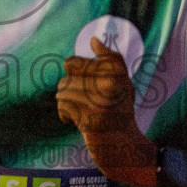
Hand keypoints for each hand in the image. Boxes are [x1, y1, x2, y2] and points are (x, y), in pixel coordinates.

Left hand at [56, 37, 156, 186]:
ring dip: (67, 104)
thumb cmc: (120, 111)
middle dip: (69, 91)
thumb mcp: (123, 82)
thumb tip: (94, 40)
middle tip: (86, 103)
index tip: (88, 87)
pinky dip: (66, 116)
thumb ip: (111, 60)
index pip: (71, 62)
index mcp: (115, 72)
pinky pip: (63, 108)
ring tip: (83, 112)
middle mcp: (110, 84)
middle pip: (64, 78)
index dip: (73, 76)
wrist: (124, 146)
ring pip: (62, 92)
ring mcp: (100, 102)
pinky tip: (78, 122)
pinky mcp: (90, 119)